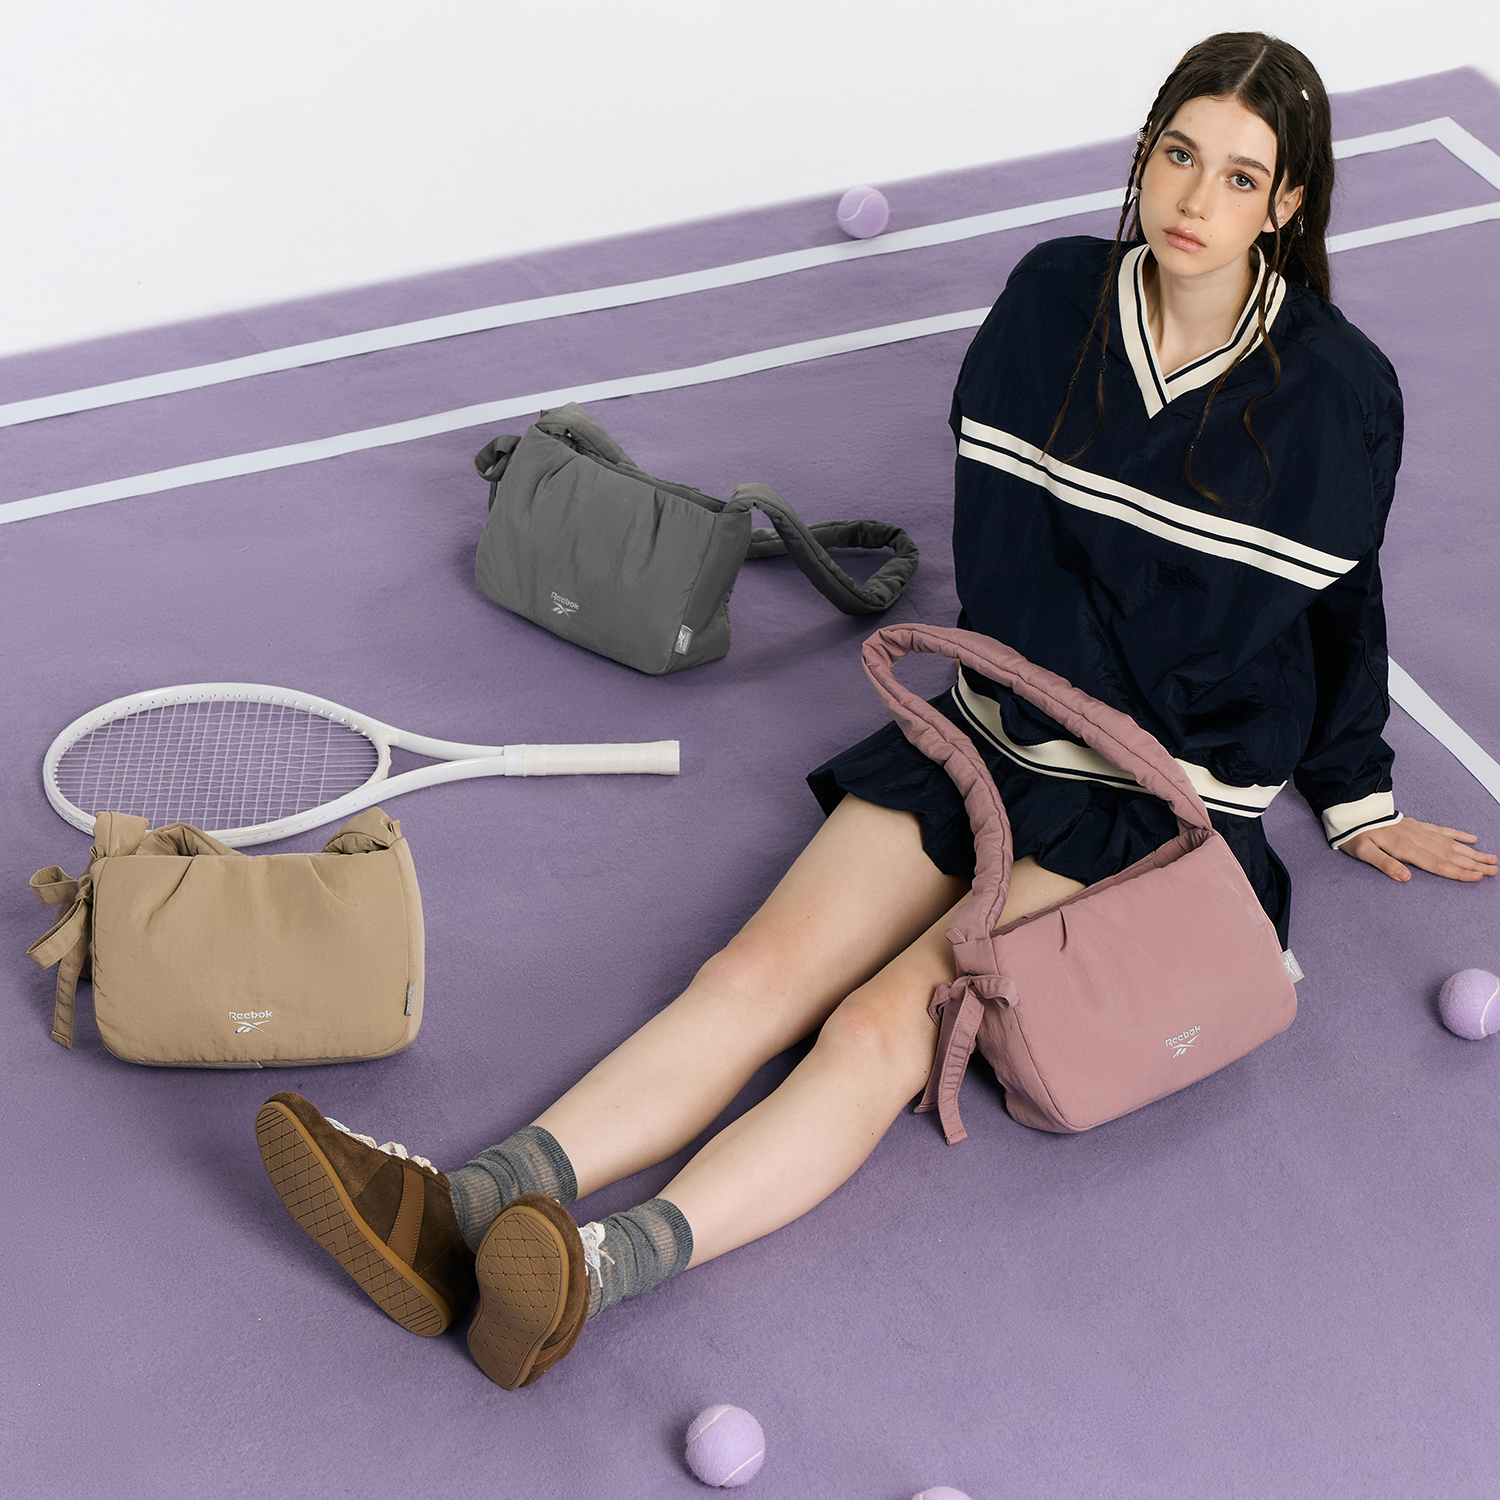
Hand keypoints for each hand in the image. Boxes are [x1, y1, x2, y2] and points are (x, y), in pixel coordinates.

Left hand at [1341, 818, 1498, 882]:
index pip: (1438, 864)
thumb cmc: (1356, 835)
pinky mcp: (1417, 825)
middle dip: (1474, 863)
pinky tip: (1472, 839)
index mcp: (1406, 848)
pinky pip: (1442, 830)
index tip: (1478, 876)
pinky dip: (1458, 834)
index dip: (1459, 872)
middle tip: (1495, 870)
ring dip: (1472, 852)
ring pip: (1451, 843)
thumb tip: (1406, 878)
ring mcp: (1419, 830)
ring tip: (1491, 858)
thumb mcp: (1364, 852)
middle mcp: (1418, 839)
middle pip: (1451, 855)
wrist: (1353, 811)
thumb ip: (1385, 864)